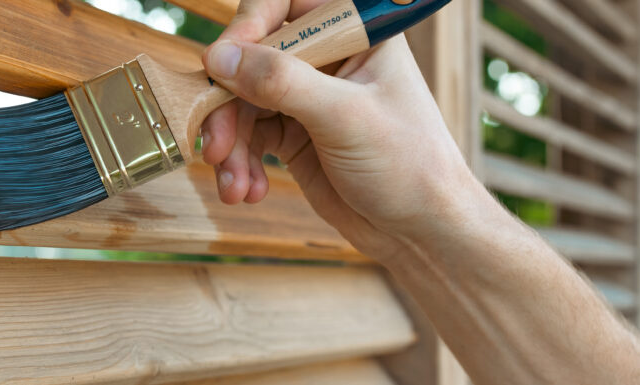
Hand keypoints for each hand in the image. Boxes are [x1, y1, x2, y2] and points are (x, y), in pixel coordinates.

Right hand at [200, 0, 475, 257]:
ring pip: (243, 102)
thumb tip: (219, 58)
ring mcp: (308, 97)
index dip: (247, 27)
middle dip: (229, 105)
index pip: (285, 5)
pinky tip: (247, 191)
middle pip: (252, 59)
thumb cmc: (409, 165)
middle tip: (217, 147)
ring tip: (232, 184)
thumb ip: (282, 82)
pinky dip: (240, 163)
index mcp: (354, 33)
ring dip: (230, 143)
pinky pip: (250, 136)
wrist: (422, 230)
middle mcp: (328, 58)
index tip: (220, 64)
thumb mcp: (345, 118)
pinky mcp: (294, 135)